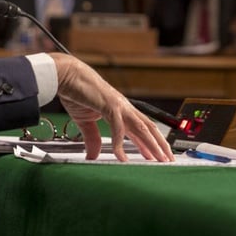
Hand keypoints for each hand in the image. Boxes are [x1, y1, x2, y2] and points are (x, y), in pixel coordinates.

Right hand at [48, 53, 174, 162]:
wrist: (67, 75)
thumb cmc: (77, 91)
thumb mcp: (85, 121)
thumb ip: (92, 137)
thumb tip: (92, 155)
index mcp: (120, 110)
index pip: (140, 129)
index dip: (150, 143)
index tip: (157, 156)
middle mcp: (124, 108)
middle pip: (148, 128)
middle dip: (160, 145)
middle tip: (168, 160)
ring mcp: (119, 106)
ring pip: (141, 128)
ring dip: (152, 144)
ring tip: (159, 159)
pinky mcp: (109, 106)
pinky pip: (118, 128)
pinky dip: (120, 143)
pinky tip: (122, 157)